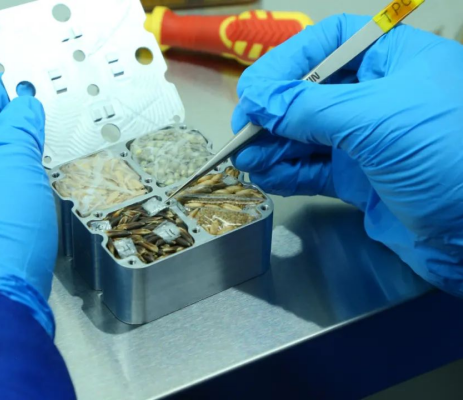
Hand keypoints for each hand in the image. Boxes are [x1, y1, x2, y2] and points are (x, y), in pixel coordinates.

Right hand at [232, 14, 462, 294]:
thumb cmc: (447, 156)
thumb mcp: (375, 120)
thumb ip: (310, 108)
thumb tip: (258, 100)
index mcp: (395, 62)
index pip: (330, 44)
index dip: (289, 62)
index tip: (256, 90)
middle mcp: (379, 97)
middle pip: (311, 92)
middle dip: (274, 112)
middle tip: (242, 132)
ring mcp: (368, 142)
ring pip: (307, 135)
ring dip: (273, 145)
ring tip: (245, 159)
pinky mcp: (360, 180)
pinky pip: (314, 169)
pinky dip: (287, 172)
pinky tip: (266, 176)